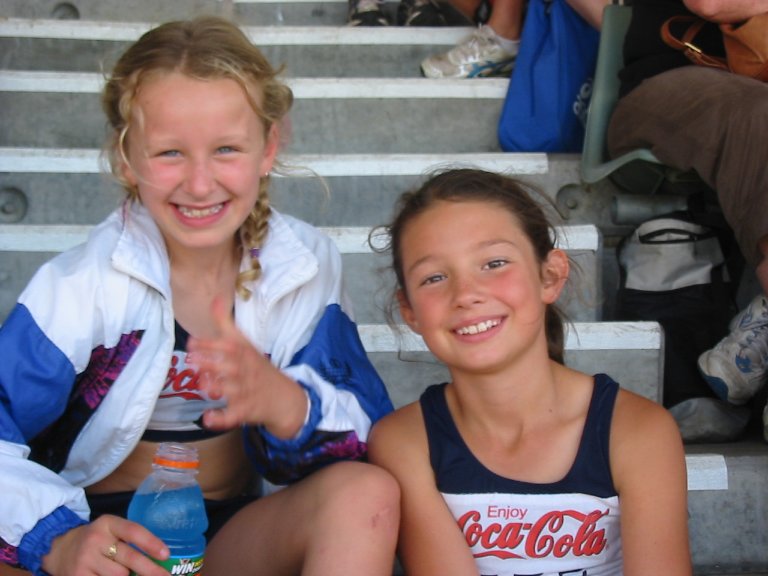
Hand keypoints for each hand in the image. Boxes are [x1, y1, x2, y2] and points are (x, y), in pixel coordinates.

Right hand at [42, 515, 168, 575]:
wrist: (59, 549)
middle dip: (149, 570)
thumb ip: (129, 540)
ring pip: (119, 575)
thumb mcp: (110, 531)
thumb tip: (159, 560)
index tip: (166, 554)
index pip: (133, 531)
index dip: (151, 543)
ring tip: (125, 573)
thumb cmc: (96, 542)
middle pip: (128, 558)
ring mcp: (84, 560)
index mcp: (107, 524)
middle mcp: (95, 540)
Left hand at [186, 297, 307, 438]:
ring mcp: (246, 392)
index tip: (191, 341)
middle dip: (211, 362)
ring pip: (232, 390)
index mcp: (244, 353)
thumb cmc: (257, 367)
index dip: (210, 343)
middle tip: (191, 360)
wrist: (284, 397)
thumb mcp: (245, 343)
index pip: (229, 345)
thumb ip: (226, 324)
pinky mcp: (245, 411)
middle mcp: (246, 371)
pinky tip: (208, 418)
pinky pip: (234, 416)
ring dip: (216, 387)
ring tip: (201, 385)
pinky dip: (221, 418)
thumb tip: (216, 299)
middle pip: (230, 365)